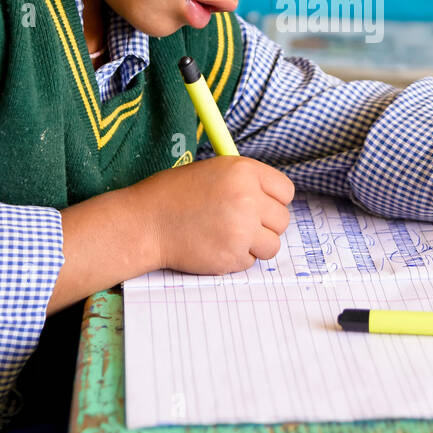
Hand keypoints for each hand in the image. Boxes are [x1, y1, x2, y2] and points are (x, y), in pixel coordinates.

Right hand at [127, 155, 294, 274]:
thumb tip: (271, 199)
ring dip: (255, 245)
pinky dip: (237, 259)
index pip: (286, 191)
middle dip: (265, 225)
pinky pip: (252, 262)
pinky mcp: (233, 256)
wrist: (146, 223)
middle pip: (283, 220)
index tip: (260, 205)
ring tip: (229, 237)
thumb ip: (245, 182)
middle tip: (241, 224)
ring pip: (273, 245)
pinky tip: (215, 247)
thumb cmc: (174, 195)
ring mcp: (242, 230)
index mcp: (244, 171)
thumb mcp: (213, 171)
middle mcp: (248, 198)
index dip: (273, 200)